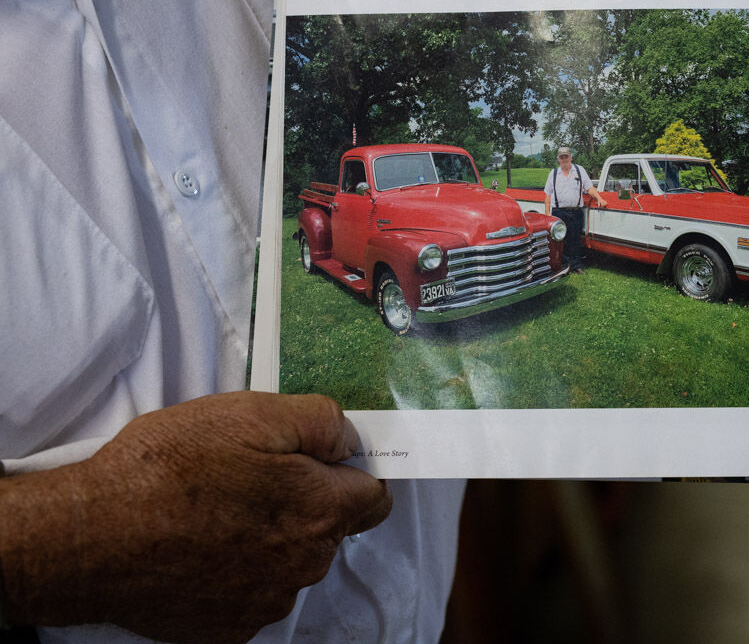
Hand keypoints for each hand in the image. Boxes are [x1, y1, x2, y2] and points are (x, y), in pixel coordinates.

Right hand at [0, 392, 390, 642]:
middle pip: (329, 528)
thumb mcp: (253, 414)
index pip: (374, 496)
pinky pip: (251, 591)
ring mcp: (264, 604)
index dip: (351, 471)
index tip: (321, 459)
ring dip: (267, 536)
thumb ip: (322, 422)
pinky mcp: (226, 628)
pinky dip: (234, 569)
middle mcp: (302, 568)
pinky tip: (197, 545)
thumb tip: (350, 441)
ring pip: (288, 560)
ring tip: (215, 509)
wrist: (85, 539)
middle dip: (303, 500)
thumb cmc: (166, 471)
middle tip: (249, 474)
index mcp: (320, 514)